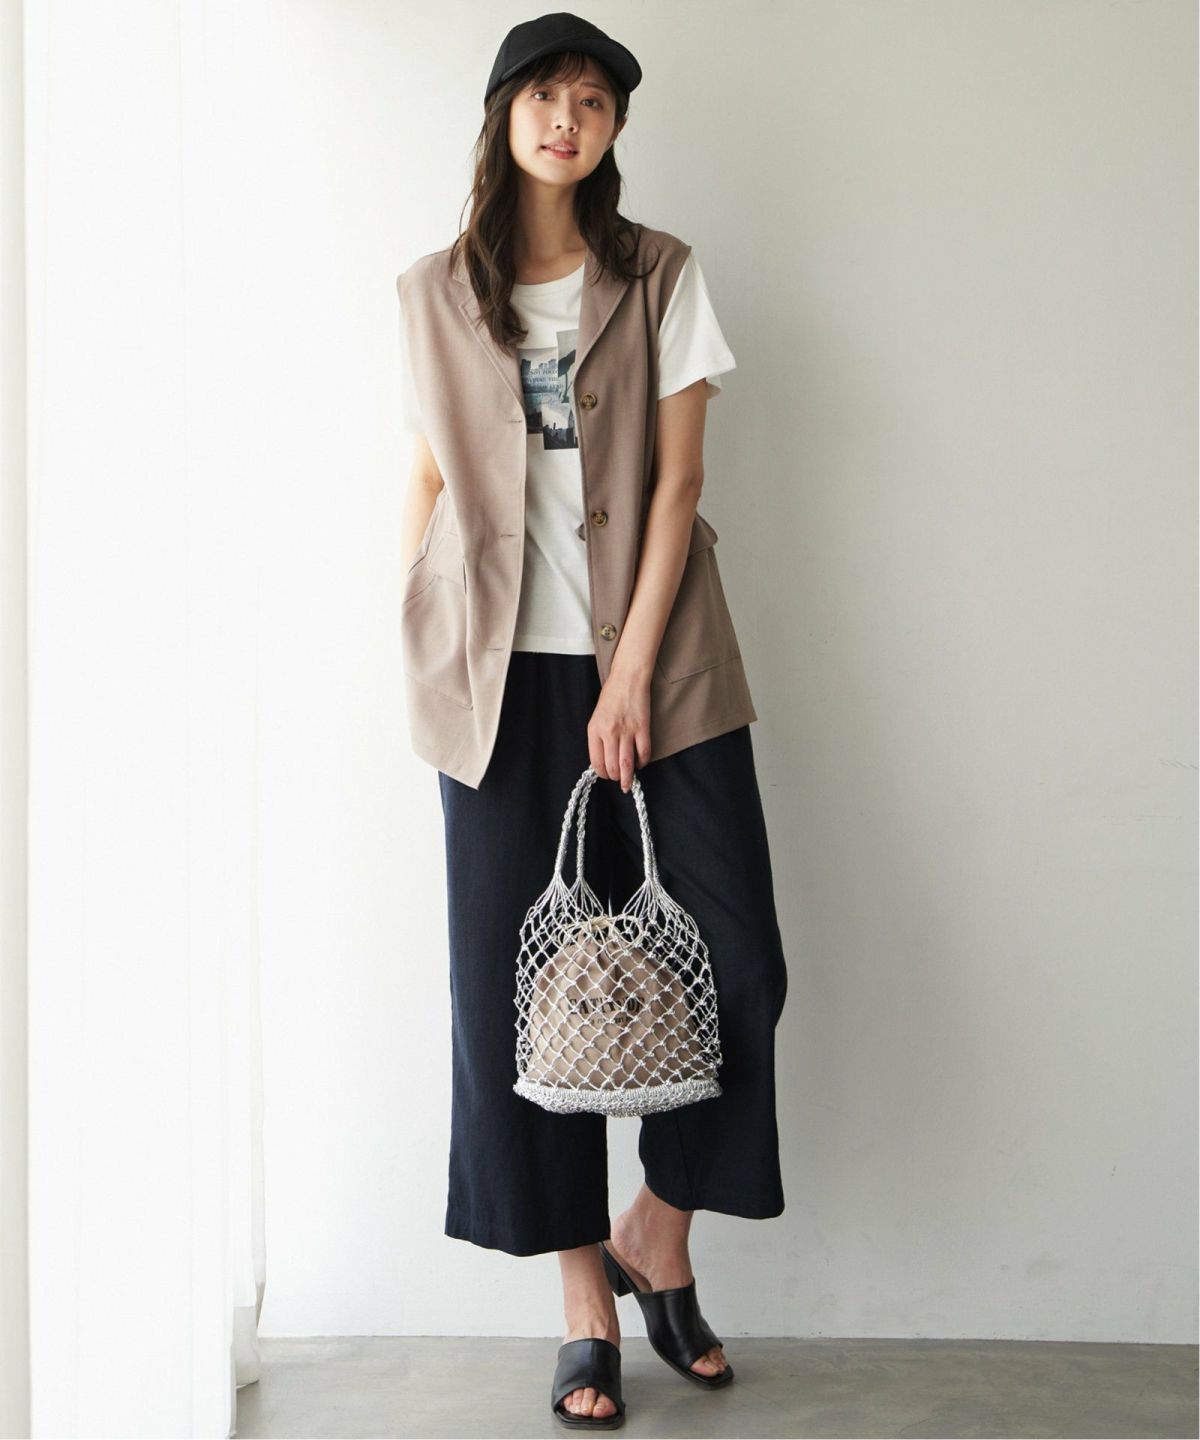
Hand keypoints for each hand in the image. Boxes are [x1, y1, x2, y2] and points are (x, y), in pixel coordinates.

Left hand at [587, 664, 651, 791]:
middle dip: (615, 778)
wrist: (627, 679)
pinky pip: (643, 753)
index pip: (596, 762)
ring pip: (627, 764)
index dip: (602, 773)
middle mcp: (609, 732)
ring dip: (628, 777)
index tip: (606, 775)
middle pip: (612, 766)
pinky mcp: (642, 728)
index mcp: (594, 730)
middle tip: (618, 780)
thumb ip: (598, 738)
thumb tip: (604, 760)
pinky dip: (642, 762)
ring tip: (628, 782)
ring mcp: (627, 731)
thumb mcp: (596, 718)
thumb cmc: (611, 697)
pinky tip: (640, 763)